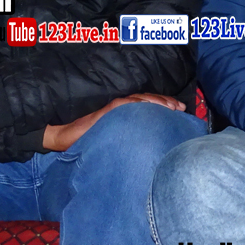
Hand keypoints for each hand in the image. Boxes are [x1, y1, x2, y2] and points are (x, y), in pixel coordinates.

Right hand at [43, 93, 183, 151]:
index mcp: (125, 112)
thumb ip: (130, 134)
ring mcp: (114, 108)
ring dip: (157, 102)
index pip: (149, 104)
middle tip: (180, 108)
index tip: (180, 109)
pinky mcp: (105, 111)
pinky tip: (148, 106)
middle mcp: (121, 106)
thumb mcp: (115, 136)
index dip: (165, 104)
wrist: (64, 136)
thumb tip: (150, 144)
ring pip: (139, 100)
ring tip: (171, 107)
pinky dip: (137, 104)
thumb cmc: (89, 138)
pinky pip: (124, 105)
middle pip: (148, 100)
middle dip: (166, 102)